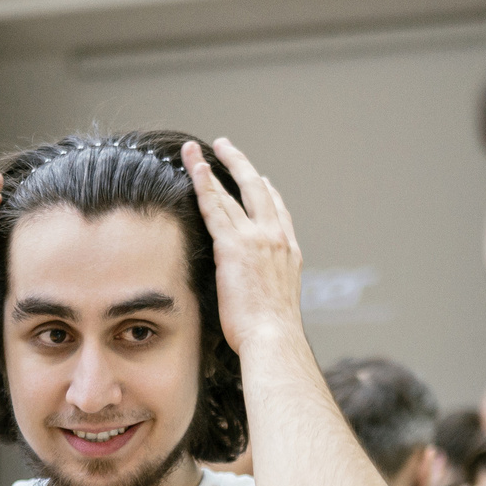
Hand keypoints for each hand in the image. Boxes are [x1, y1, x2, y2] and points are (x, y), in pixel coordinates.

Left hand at [180, 137, 304, 356]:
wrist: (273, 338)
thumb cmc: (272, 333)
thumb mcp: (278, 303)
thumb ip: (268, 286)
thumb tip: (257, 293)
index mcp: (290, 252)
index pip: (279, 212)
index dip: (268, 192)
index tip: (261, 179)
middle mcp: (276, 238)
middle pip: (258, 190)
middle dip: (240, 165)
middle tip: (226, 147)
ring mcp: (256, 238)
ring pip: (231, 192)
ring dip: (212, 167)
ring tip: (195, 150)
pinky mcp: (233, 246)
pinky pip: (215, 207)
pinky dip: (204, 184)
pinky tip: (195, 167)